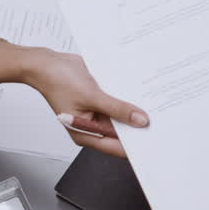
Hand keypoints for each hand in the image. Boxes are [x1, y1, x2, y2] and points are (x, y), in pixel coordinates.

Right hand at [24, 50, 148, 157]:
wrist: (47, 62)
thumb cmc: (57, 82)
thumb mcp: (91, 96)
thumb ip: (117, 109)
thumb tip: (140, 120)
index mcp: (86, 133)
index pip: (116, 148)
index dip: (136, 148)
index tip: (155, 144)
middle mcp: (92, 125)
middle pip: (121, 132)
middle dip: (138, 127)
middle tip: (161, 124)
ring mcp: (97, 111)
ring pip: (122, 116)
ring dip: (134, 111)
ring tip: (157, 107)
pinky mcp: (100, 98)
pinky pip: (118, 101)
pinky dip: (128, 98)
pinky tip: (141, 93)